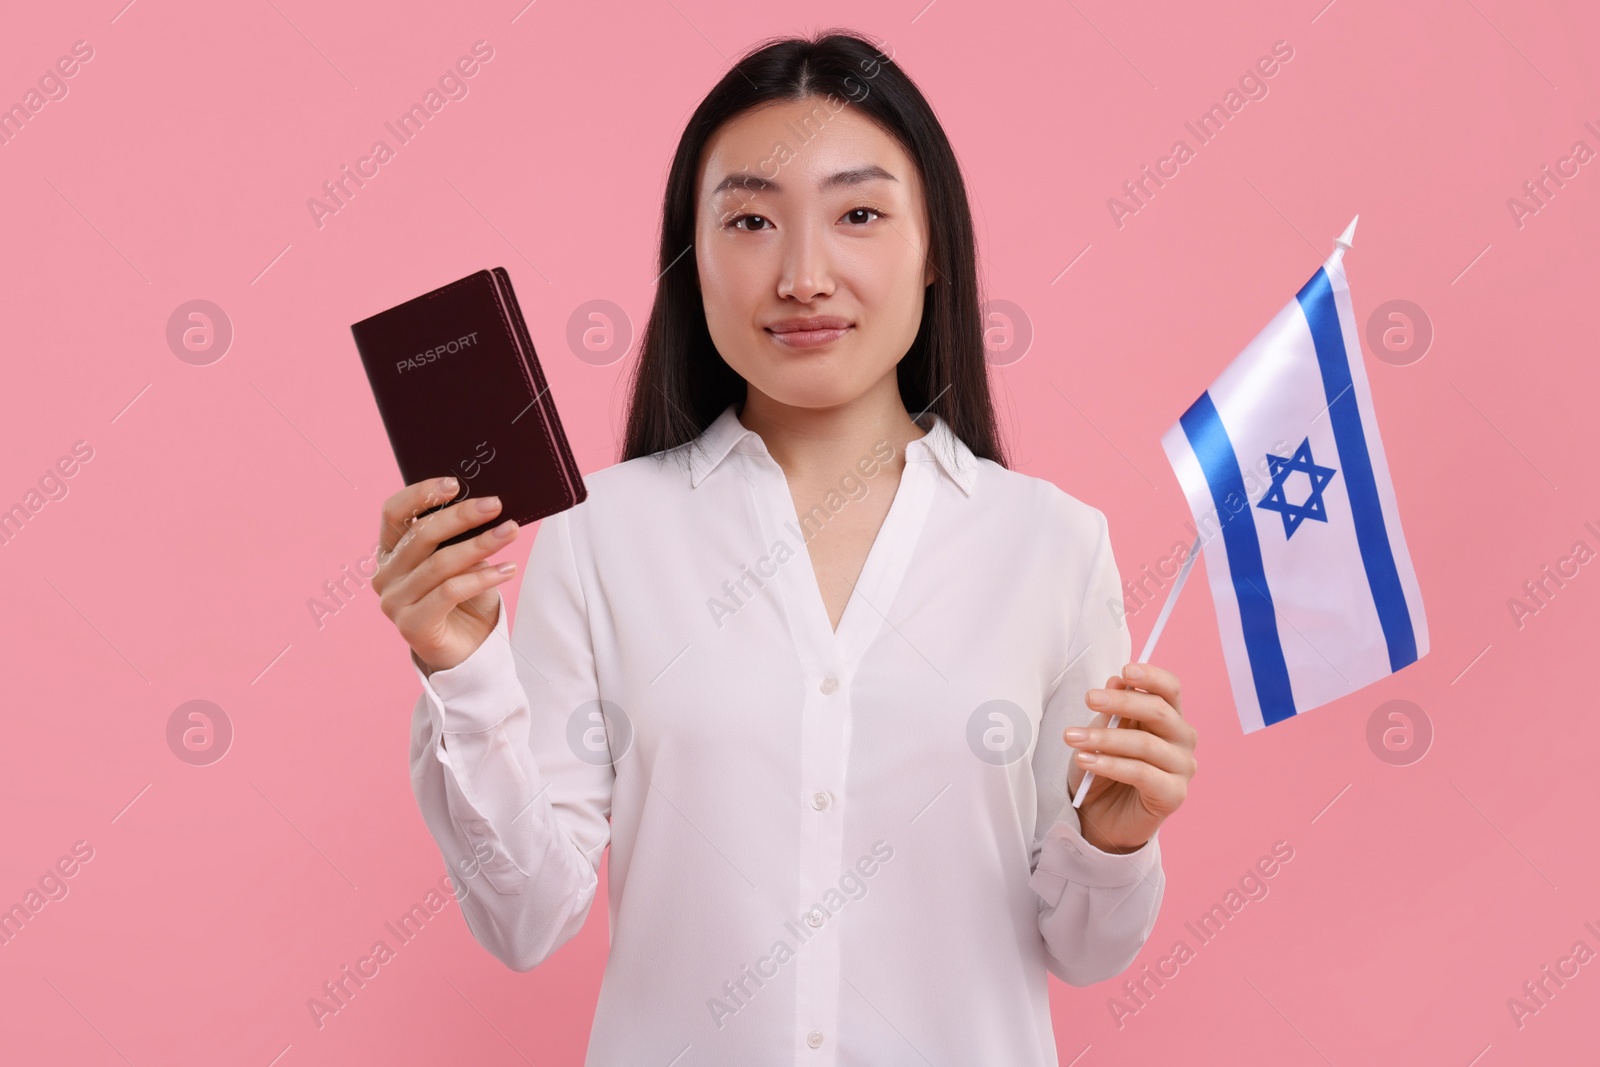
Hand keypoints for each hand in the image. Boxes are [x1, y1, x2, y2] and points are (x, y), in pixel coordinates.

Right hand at [372, 476, 520, 673]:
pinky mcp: (411, 626)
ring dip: (480, 544)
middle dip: (462, 516)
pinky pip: (449, 592)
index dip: (421, 494)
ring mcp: (394, 602)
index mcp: (389, 551)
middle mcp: (384, 575)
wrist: (468, 648)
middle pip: (420, 535)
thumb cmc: (464, 597)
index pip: (393, 513)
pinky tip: (507, 569)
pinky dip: (482, 577)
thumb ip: (459, 535)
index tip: (456, 484)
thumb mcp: (461, 559)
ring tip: (510, 532)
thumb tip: (486, 503)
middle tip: (496, 505)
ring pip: (439, 563)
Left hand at [1063, 663, 1195, 853]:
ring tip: (1073, 737)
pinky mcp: (1174, 795)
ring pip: (1145, 744)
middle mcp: (1182, 739)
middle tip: (1089, 699)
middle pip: (1159, 712)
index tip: (1125, 670)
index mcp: (1168, 718)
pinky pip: (1142, 773)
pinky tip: (1085, 760)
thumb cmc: (1103, 771)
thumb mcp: (1099, 735)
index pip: (1169, 689)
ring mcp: (1182, 768)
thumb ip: (1112, 712)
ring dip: (1105, 738)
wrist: (1101, 818)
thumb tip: (1116, 679)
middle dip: (1121, 702)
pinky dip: (1110, 764)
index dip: (1151, 676)